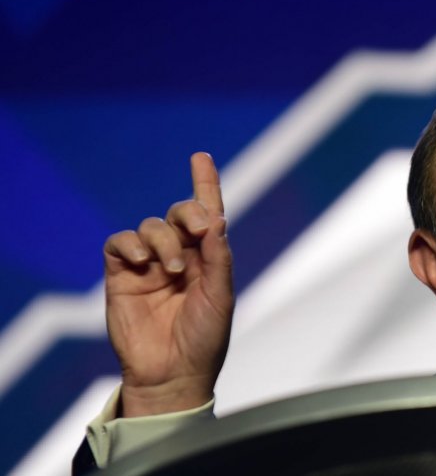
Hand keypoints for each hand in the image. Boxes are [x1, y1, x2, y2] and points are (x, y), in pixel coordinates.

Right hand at [103, 152, 233, 416]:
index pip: (207, 214)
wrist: (173, 374)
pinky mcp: (122, 275)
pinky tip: (142, 261)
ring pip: (151, 226)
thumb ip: (218, 258)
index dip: (204, 184)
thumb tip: (216, 220)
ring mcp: (149, 264)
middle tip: (200, 230)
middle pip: (180, 213)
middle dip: (189, 212)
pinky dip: (131, 245)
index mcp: (208, 257)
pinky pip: (120, 243)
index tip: (200, 157)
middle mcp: (179, 255)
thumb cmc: (204, 339)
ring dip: (164, 240)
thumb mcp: (220, 297)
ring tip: (173, 269)